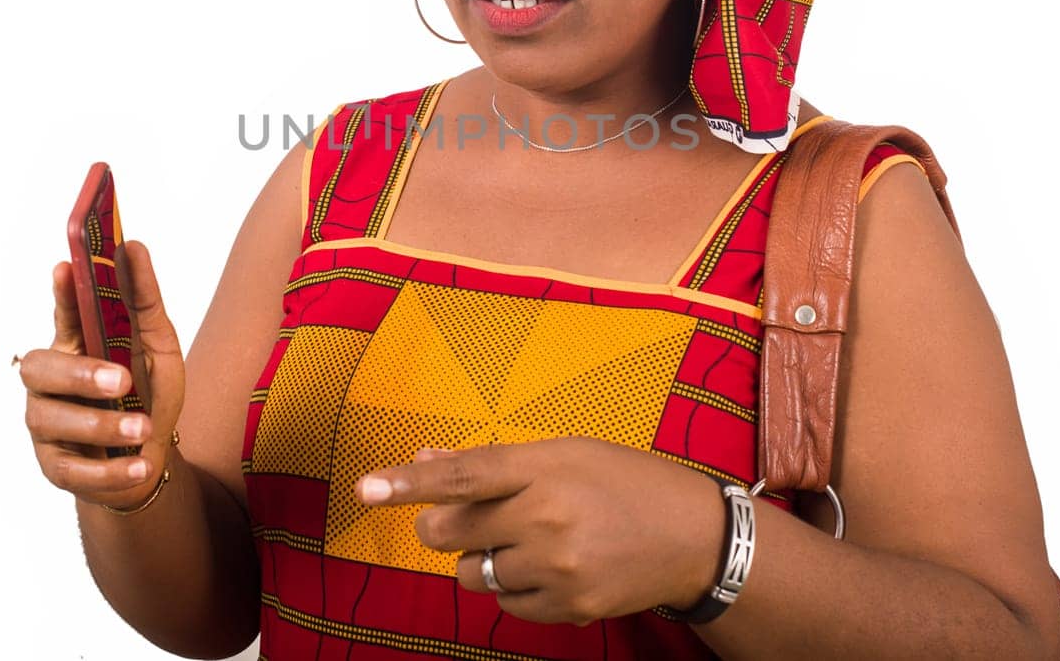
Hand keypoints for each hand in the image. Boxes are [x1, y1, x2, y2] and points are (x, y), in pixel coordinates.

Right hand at [19, 240, 186, 509]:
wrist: (150, 458)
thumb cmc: (148, 395)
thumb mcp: (158, 347)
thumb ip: (145, 301)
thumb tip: (133, 247)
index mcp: (74, 345)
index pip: (60, 314)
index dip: (60, 293)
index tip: (66, 268)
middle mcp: (48, 383)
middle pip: (38, 369)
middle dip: (78, 374)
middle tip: (121, 381)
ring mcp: (45, 425)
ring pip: (52, 420)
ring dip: (100, 426)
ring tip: (143, 429)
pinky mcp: (54, 467)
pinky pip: (73, 471)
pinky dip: (110, 470)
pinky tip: (140, 465)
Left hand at [356, 437, 725, 624]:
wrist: (694, 537)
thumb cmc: (626, 482)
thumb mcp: (565, 453)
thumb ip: (494, 461)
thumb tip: (425, 457)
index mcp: (544, 466)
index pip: (461, 474)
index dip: (408, 481)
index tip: (364, 488)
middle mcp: (546, 516)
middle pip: (449, 528)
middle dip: (445, 524)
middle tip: (475, 518)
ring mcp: (557, 566)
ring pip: (471, 572)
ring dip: (482, 558)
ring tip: (528, 540)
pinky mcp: (568, 606)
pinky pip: (504, 604)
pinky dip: (513, 589)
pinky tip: (548, 568)